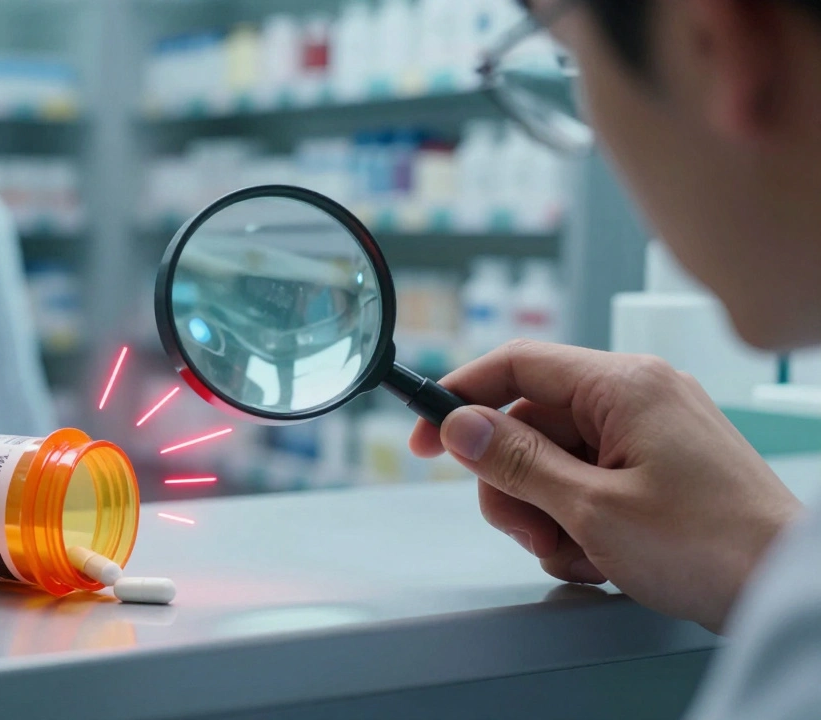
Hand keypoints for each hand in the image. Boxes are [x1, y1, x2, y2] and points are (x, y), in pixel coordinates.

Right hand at [409, 340, 802, 632]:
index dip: (459, 397)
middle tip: (527, 532)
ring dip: (546, 513)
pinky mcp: (657, 465)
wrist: (787, 589)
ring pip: (554, 460)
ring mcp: (649, 431)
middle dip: (515, 485)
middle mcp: (637, 395)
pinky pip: (587, 480)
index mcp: (623, 385)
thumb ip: (517, 463)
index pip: (517, 365)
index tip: (423, 436)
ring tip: (575, 553)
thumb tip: (459, 426)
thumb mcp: (592, 509)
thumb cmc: (712, 546)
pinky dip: (579, 522)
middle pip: (530, 424)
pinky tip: (602, 557)